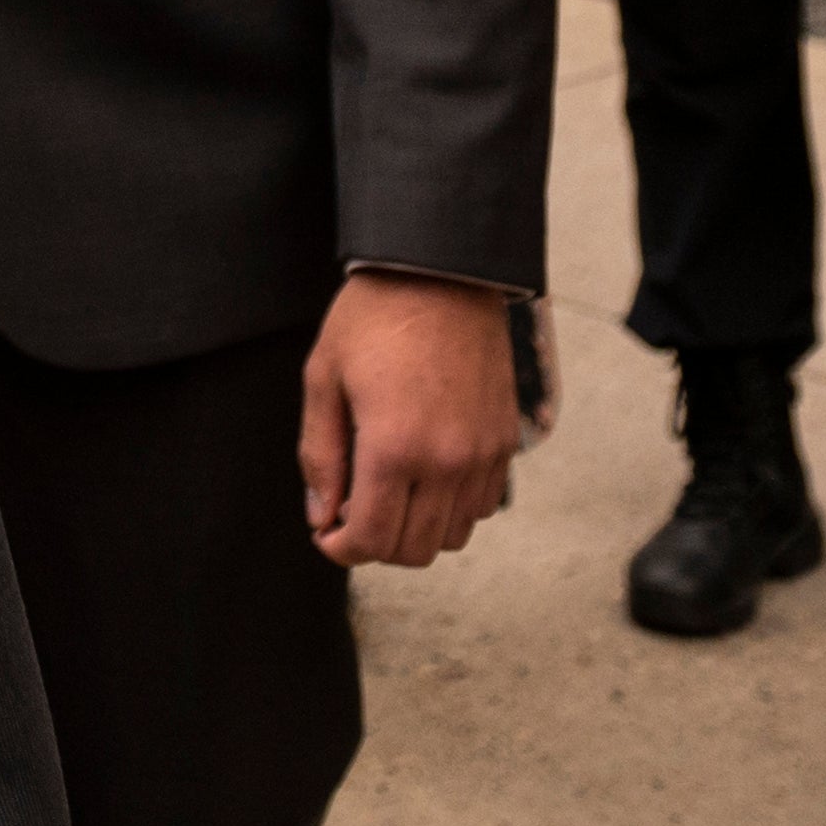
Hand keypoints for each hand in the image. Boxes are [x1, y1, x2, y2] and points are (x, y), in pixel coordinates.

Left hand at [301, 272, 519, 567]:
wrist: (440, 275)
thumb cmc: (372, 319)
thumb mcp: (323, 380)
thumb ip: (320, 456)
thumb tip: (321, 516)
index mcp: (394, 448)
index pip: (373, 538)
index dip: (342, 550)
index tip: (326, 535)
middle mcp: (447, 461)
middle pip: (415, 549)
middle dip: (375, 545)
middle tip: (349, 515)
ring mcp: (483, 455)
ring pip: (452, 536)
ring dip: (415, 530)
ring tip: (384, 494)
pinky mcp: (505, 444)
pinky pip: (482, 506)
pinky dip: (451, 509)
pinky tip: (423, 478)